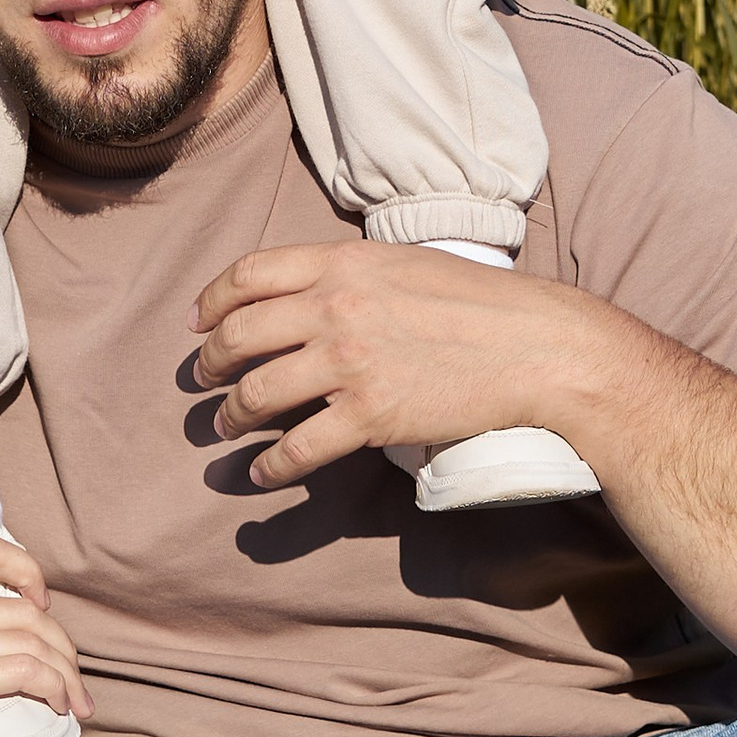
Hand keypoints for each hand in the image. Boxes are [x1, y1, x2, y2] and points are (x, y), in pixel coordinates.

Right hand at [0, 533, 89, 736]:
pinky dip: (53, 686)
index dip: (27, 569)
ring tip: (73, 699)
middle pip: (23, 604)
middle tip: (70, 674)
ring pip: (30, 638)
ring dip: (65, 671)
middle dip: (61, 641)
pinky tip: (58, 705)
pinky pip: (22, 671)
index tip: (42, 605)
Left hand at [191, 242, 611, 490]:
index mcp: (343, 263)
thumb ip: (352, 272)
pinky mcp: (369, 415)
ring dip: (231, 417)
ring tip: (227, 427)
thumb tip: (311, 292)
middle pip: (240, 336)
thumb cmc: (482, 302)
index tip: (198, 325)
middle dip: (211, 365)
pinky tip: (260, 474)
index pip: (249, 275)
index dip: (211, 303)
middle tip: (204, 382)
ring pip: (257, 395)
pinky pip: (297, 449)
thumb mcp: (406, 263)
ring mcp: (349, 362)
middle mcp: (336, 307)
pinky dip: (269, 467)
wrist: (538, 345)